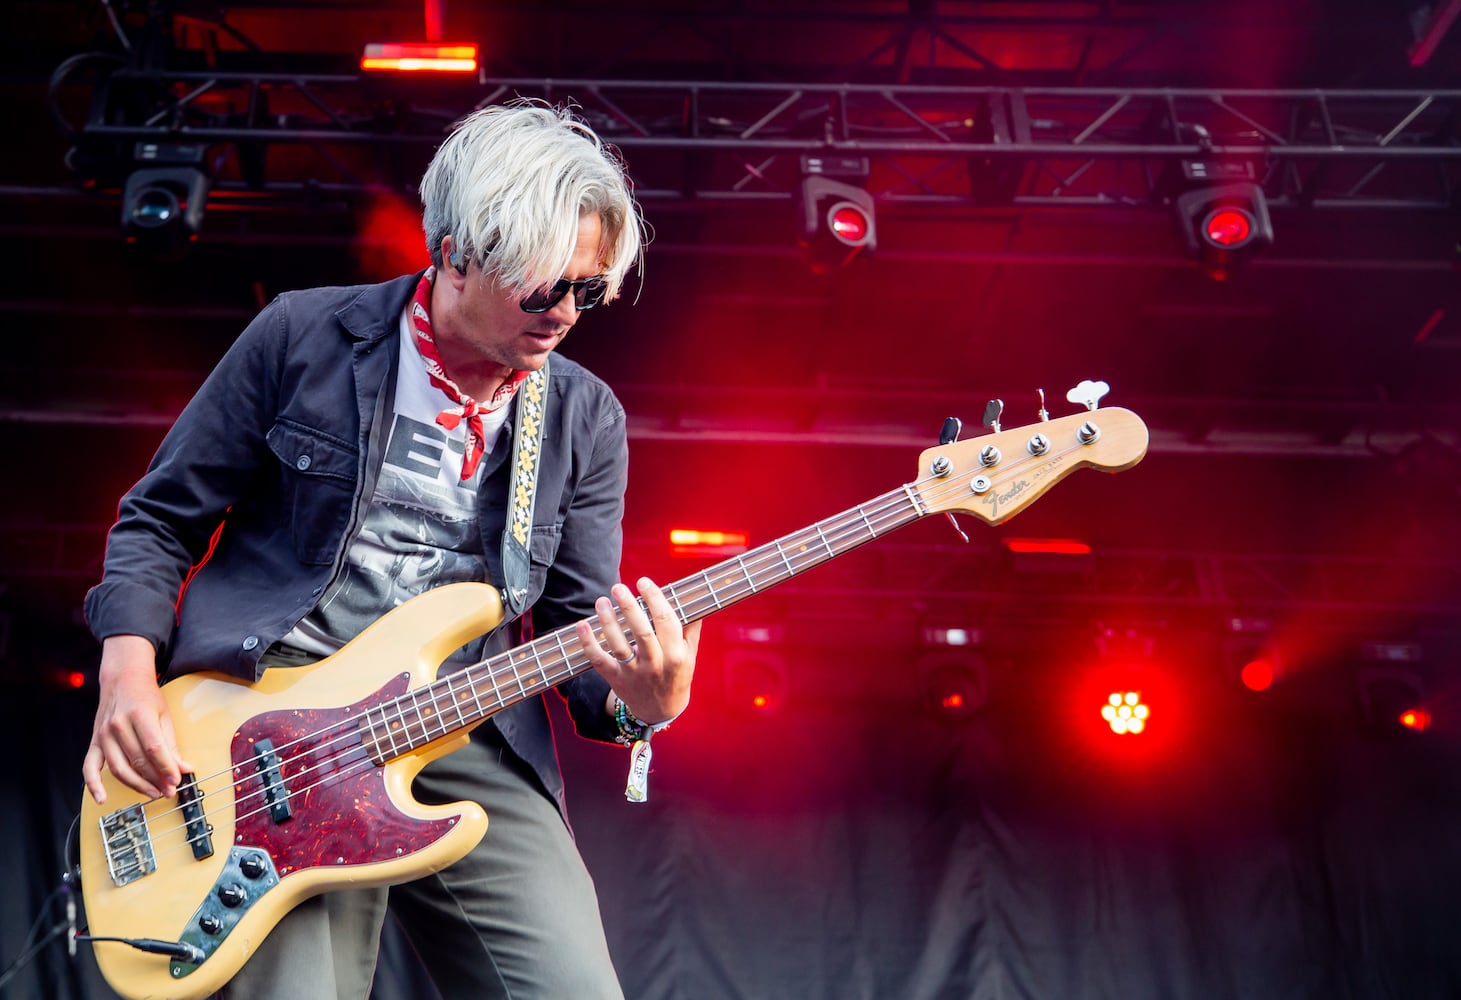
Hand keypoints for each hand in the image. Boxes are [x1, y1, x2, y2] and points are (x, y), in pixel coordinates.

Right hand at [82, 635, 190, 802]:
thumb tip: (183, 768)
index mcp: (139, 715)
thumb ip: (172, 744)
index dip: (166, 768)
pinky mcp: (95, 742)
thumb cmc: (146, 696)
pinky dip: (94, 785)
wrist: (122, 680)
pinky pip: (89, 767)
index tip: (176, 781)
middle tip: (169, 790)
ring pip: (119, 768)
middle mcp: (118, 725)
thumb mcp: (164, 715)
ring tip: (153, 793)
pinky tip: (102, 798)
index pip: (154, 748)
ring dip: (137, 785)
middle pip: (137, 760)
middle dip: (155, 779)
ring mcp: (103, 735)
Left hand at [575, 577, 700, 725]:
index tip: (643, 582)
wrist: (661, 710)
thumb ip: (690, 628)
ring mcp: (634, 673)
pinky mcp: (617, 679)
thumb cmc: (676, 676)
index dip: (654, 598)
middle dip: (629, 606)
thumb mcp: (690, 655)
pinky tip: (582, 625)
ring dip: (608, 621)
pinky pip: (599, 660)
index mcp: (675, 655)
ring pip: (618, 644)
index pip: (666, 620)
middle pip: (641, 631)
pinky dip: (588, 643)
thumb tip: (689, 598)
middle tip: (618, 587)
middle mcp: (655, 664)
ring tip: (602, 601)